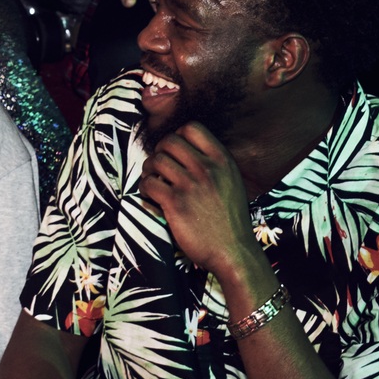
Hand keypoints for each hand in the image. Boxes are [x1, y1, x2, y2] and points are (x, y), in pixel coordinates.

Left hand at [136, 121, 257, 275]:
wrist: (233, 251)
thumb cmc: (229, 219)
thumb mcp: (231, 182)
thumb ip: (213, 164)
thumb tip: (183, 149)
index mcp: (223, 160)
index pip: (192, 127)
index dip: (177, 136)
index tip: (174, 153)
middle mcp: (207, 168)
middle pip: (169, 141)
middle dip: (159, 152)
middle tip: (159, 169)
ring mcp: (191, 184)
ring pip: (155, 160)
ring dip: (149, 171)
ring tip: (155, 184)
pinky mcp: (175, 202)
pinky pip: (148, 183)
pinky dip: (145, 190)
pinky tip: (153, 199)